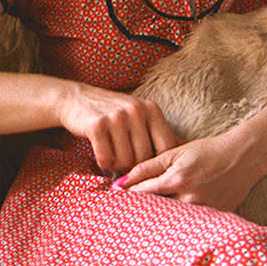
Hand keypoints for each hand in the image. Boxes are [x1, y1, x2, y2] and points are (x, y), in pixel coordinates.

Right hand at [56, 82, 180, 171]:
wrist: (78, 99)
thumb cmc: (115, 114)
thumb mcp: (142, 117)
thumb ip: (161, 134)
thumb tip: (188, 153)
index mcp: (152, 110)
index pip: (166, 148)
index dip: (157, 163)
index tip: (147, 167)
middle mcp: (136, 110)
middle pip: (144, 158)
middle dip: (133, 166)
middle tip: (123, 159)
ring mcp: (116, 117)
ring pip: (124, 161)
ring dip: (116, 165)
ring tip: (112, 153)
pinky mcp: (97, 125)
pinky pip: (105, 159)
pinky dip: (102, 162)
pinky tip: (101, 151)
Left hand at [114, 134, 257, 211]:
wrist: (242, 157)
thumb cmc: (207, 150)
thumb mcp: (176, 152)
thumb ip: (148, 166)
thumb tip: (122, 181)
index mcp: (177, 179)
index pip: (142, 194)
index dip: (126, 197)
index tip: (113, 198)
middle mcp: (189, 198)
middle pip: (154, 212)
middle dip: (139, 211)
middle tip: (125, 212)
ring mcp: (203, 211)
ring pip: (171, 220)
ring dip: (158, 217)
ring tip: (148, 214)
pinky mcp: (214, 219)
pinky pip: (189, 224)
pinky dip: (178, 221)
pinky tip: (171, 218)